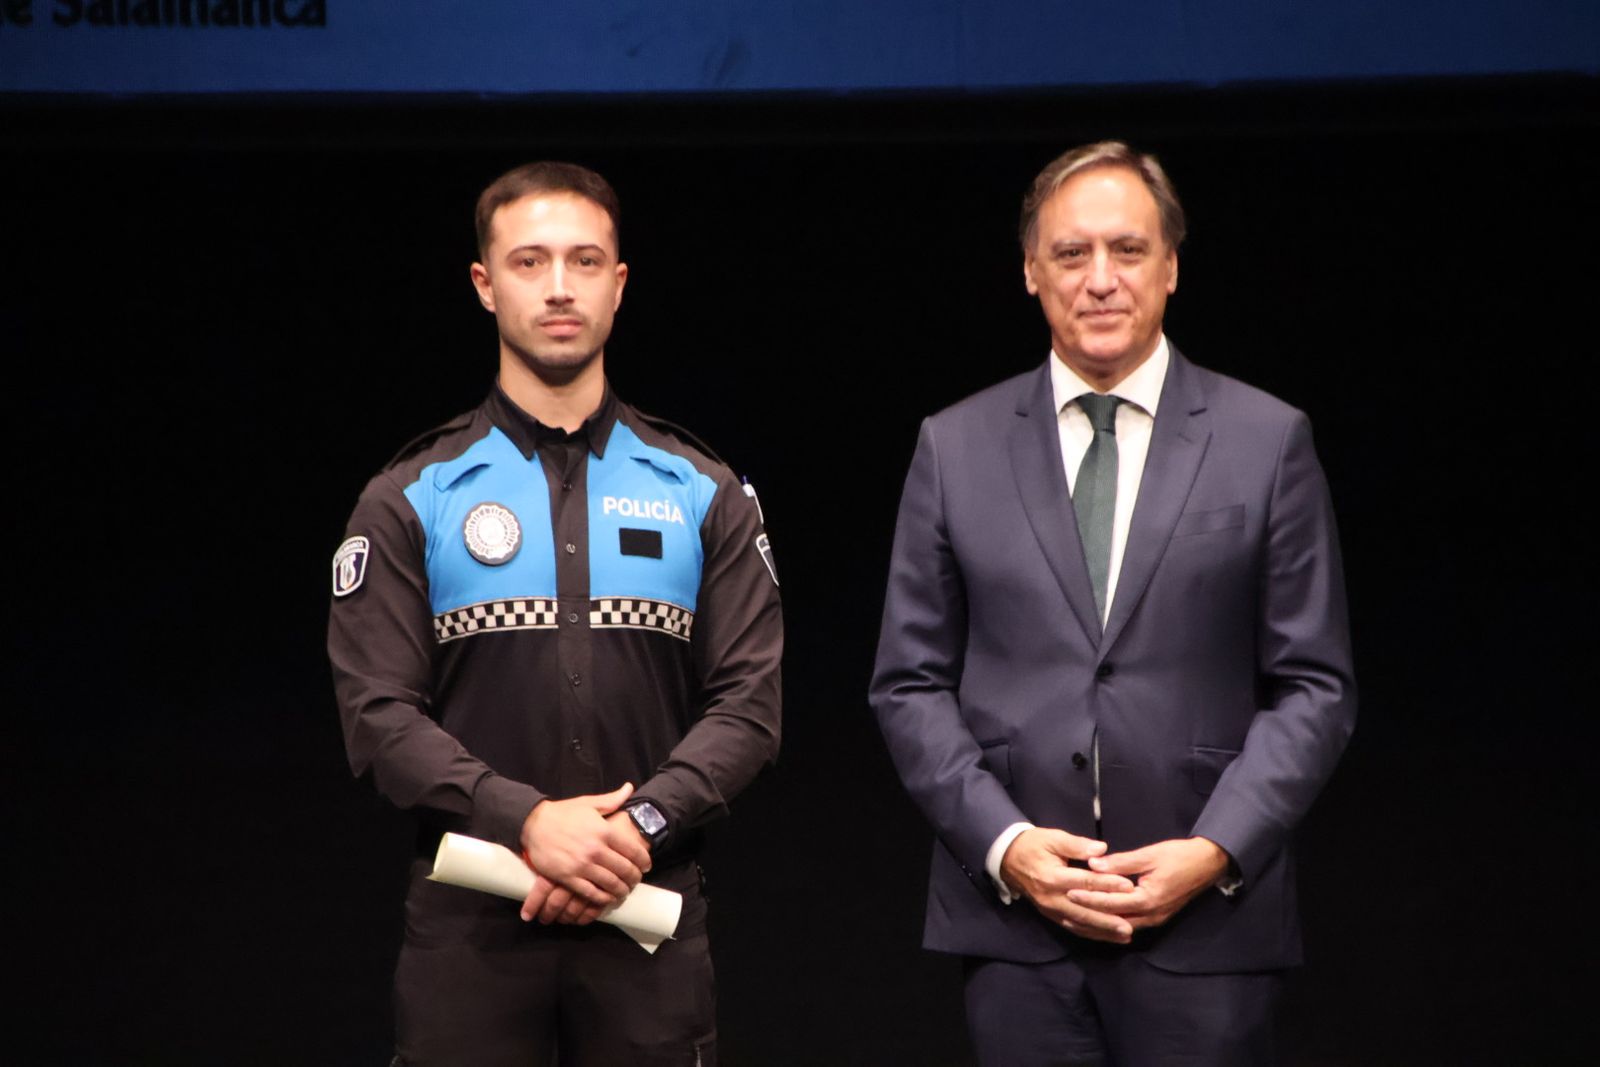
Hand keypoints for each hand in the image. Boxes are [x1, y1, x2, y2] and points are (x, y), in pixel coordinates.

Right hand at [518, 783, 651, 920]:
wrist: (533, 824)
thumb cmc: (563, 813)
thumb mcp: (589, 803)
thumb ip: (612, 799)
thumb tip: (630, 788)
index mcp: (604, 831)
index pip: (633, 850)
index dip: (644, 861)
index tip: (646, 866)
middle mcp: (595, 850)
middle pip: (625, 870)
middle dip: (634, 878)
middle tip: (636, 880)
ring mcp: (582, 865)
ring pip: (611, 884)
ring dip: (621, 890)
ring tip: (624, 891)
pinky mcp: (568, 878)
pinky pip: (591, 893)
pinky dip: (603, 899)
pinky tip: (607, 898)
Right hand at [1000, 827, 1138, 942]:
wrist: (1008, 858)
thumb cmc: (1033, 845)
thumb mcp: (1053, 838)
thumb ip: (1077, 845)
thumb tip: (1101, 849)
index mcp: (1053, 876)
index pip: (1085, 882)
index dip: (1108, 884)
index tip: (1129, 887)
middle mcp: (1051, 898)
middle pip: (1084, 910)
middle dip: (1108, 919)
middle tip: (1131, 926)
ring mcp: (1050, 909)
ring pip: (1079, 924)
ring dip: (1102, 931)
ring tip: (1124, 936)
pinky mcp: (1050, 915)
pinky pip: (1072, 927)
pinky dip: (1090, 933)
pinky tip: (1106, 936)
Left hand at [1068, 837, 1230, 932]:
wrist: (1208, 863)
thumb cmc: (1179, 855)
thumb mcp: (1149, 854)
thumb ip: (1121, 862)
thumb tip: (1093, 864)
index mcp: (1149, 899)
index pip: (1112, 902)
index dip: (1090, 898)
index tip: (1069, 892)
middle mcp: (1152, 915)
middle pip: (1114, 920)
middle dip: (1090, 916)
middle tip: (1066, 910)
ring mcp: (1156, 919)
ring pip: (1122, 926)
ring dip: (1101, 922)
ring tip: (1078, 918)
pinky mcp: (1158, 917)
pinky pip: (1131, 924)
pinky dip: (1114, 922)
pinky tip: (1100, 919)